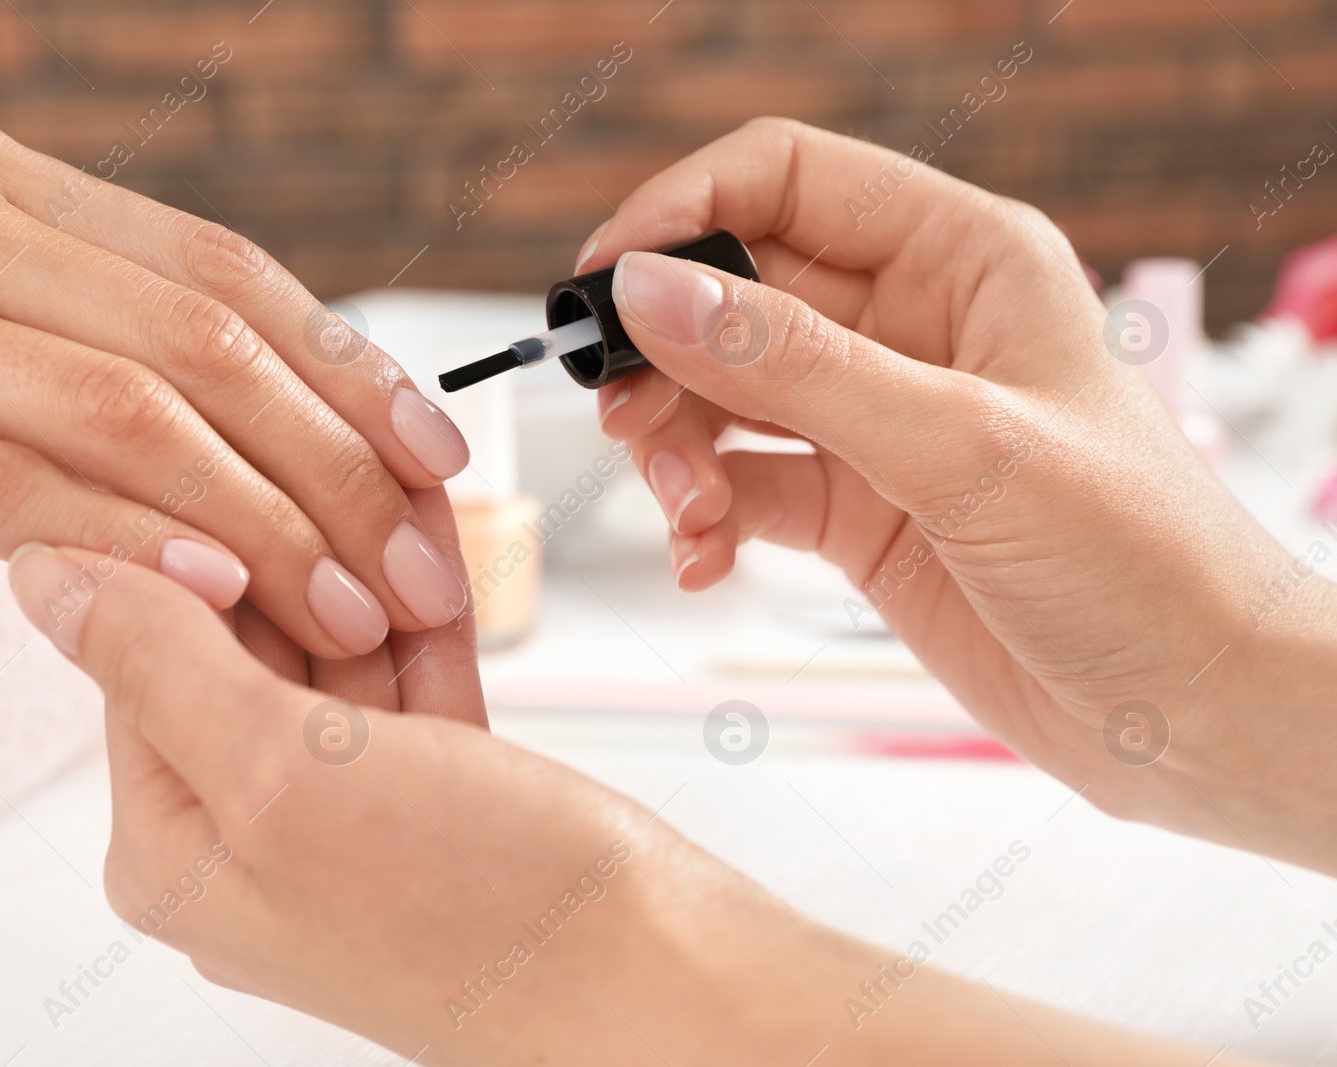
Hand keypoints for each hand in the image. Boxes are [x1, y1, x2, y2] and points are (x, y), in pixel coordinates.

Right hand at [0, 117, 470, 659]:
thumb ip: (100, 331)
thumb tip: (284, 411)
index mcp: (8, 184)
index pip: (227, 273)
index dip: (350, 369)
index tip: (438, 458)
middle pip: (204, 350)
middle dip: (338, 471)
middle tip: (422, 568)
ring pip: (126, 418)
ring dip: (263, 527)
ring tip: (346, 612)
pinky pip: (8, 488)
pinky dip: (129, 544)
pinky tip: (214, 598)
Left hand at [6, 490, 1266, 1066]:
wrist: (691, 1018)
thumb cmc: (509, 925)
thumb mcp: (302, 783)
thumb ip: (170, 666)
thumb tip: (54, 560)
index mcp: (180, 840)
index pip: (128, 636)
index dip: (183, 531)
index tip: (237, 450)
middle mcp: (246, 836)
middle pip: (231, 633)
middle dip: (298, 549)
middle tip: (369, 485)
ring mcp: (348, 817)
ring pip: (327, 642)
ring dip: (381, 574)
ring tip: (438, 539)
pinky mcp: (439, 802)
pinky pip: (406, 680)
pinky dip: (434, 624)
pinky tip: (469, 581)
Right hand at [580, 118, 1336, 873]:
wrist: (1190, 713)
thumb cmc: (1140, 558)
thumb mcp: (958, 444)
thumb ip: (795, 368)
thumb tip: (652, 293)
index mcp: (962, 259)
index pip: (787, 181)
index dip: (682, 211)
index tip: (604, 280)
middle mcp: (910, 327)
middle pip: (734, 294)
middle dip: (666, 356)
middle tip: (630, 421)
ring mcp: (876, 422)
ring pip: (722, 395)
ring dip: (676, 447)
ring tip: (686, 510)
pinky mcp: (855, 510)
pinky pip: (740, 486)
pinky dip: (702, 518)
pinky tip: (704, 558)